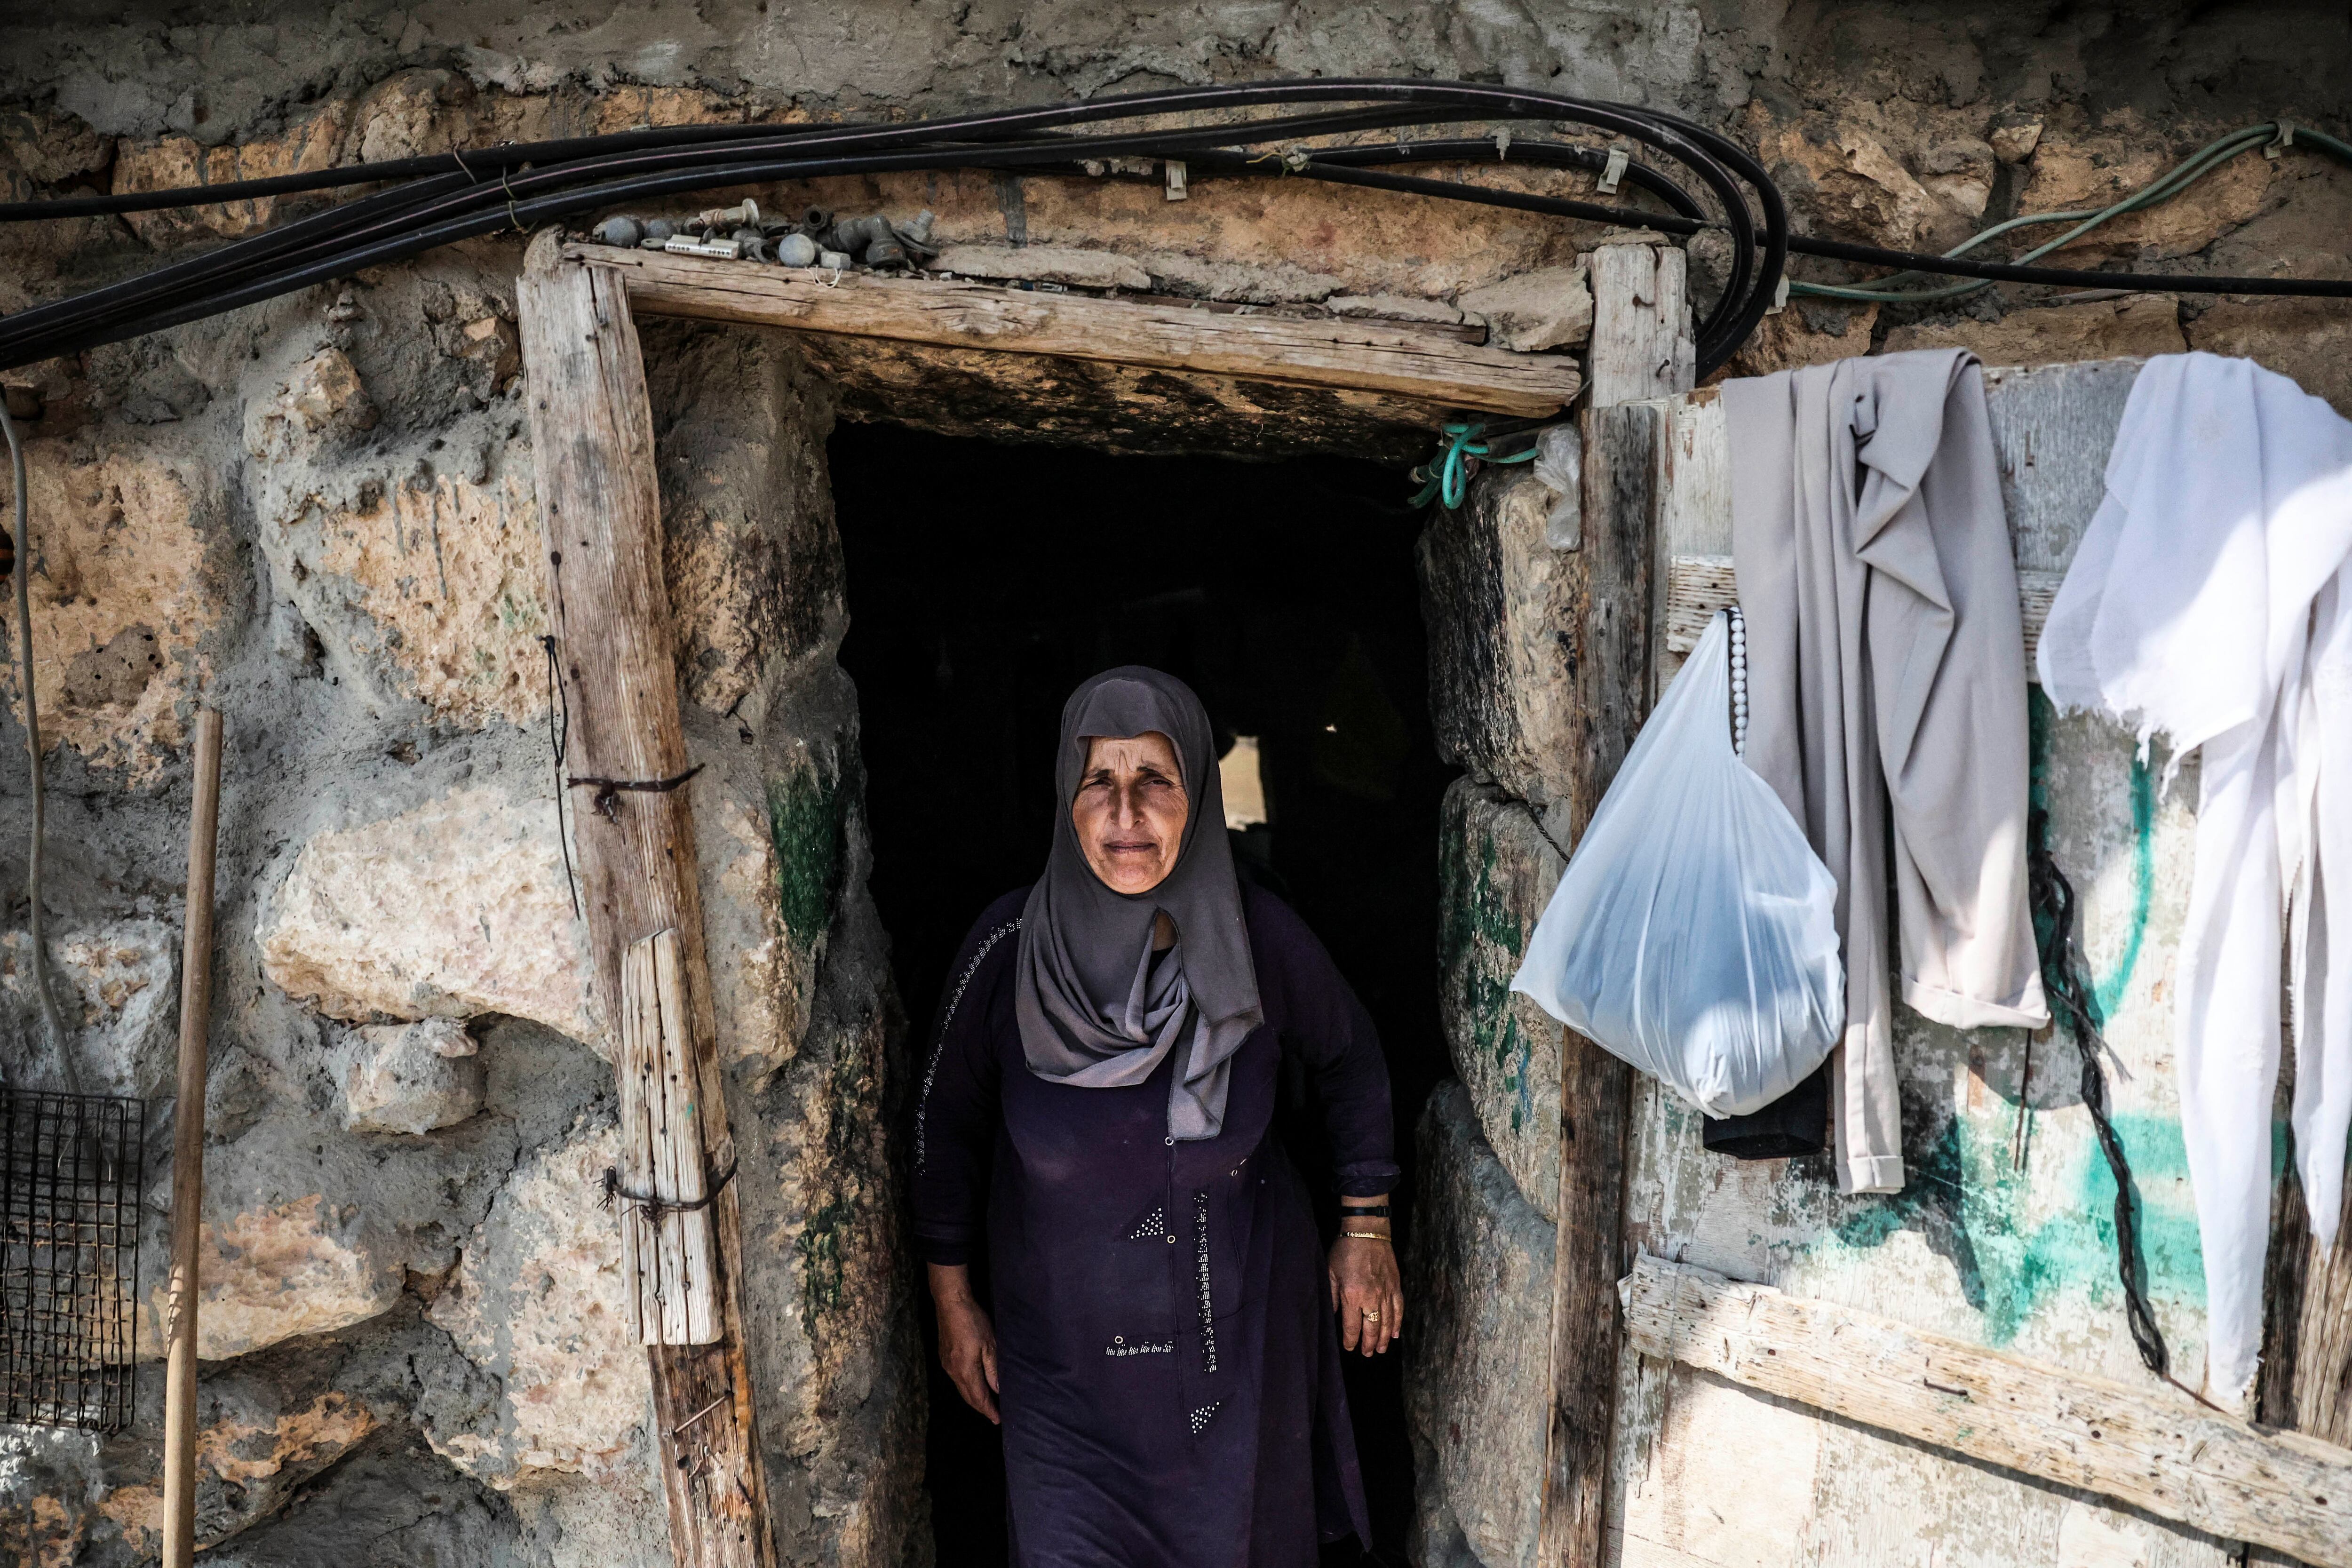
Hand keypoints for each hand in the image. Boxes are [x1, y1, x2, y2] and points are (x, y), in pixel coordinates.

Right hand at [928, 1263, 999, 1422]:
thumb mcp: (989, 1344)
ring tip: (985, 1404)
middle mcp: (953, 1371)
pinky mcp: (944, 1357)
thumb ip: (993, 1369)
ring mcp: (946, 1365)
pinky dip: (966, 1387)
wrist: (951, 1303)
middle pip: (968, 1397)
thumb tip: (997, 1390)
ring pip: (961, 1389)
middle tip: (993, 1416)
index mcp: (965, 1370)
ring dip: (973, 1398)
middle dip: (981, 1408)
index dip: (989, 1410)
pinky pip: (956, 1379)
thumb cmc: (973, 1321)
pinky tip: (973, 1385)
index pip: (979, 1397)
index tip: (998, 1419)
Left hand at [1327, 1229, 1402, 1356]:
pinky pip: (1399, 1309)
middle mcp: (1371, 1298)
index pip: (1352, 1327)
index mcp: (1352, 1295)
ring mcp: (1386, 1293)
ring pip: (1387, 1322)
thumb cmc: (1345, 1250)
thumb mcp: (1330, 1272)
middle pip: (1371, 1329)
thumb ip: (1333, 1296)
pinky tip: (1395, 1333)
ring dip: (1384, 1338)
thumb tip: (1335, 1315)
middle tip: (1367, 1354)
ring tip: (1381, 1349)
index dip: (1351, 1341)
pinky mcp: (1396, 1286)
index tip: (1350, 1348)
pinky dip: (1398, 1323)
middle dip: (1369, 1344)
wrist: (1368, 1231)